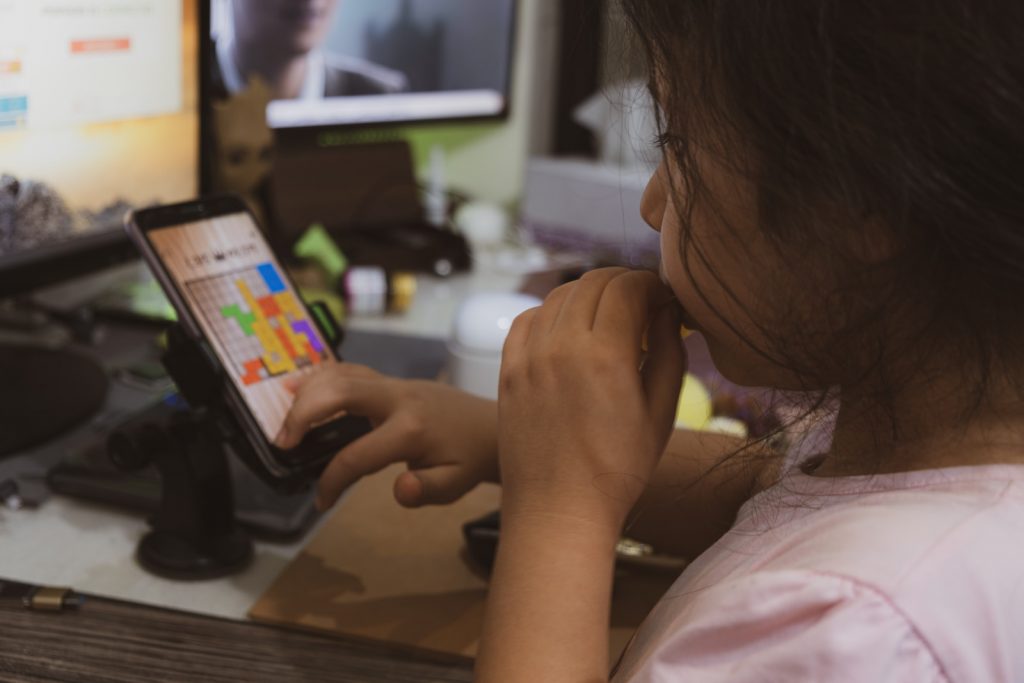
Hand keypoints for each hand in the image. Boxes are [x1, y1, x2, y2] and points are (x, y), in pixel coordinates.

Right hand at [276, 363, 498, 509]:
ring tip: (286, 425)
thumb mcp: (455, 484)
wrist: (490, 425)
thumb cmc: (469, 458)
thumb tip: (400, 489)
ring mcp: (393, 384)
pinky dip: (320, 378)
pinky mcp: (389, 381)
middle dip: (303, 415)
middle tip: (283, 444)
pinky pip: (349, 372)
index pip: (357, 456)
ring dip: (306, 395)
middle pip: (339, 393)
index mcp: (411, 429)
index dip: (332, 481)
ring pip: (340, 375)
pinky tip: (296, 390)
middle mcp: (398, 398)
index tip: (322, 501)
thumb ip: (426, 491)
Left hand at [497, 267, 686, 532]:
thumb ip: (669, 352)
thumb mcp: (661, 413)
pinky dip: (552, 314)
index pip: (627, 287)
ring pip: (559, 296)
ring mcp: (528, 356)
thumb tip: (667, 311)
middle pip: (592, 283)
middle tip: (641, 304)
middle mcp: (561, 347)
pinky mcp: (508, 371)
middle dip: (622, 283)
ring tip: (607, 319)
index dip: (651, 284)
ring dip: (588, 295)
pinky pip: (527, 319)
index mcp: (606, 355)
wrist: (558, 510)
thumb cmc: (618, 470)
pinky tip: (568, 332)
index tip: (663, 299)